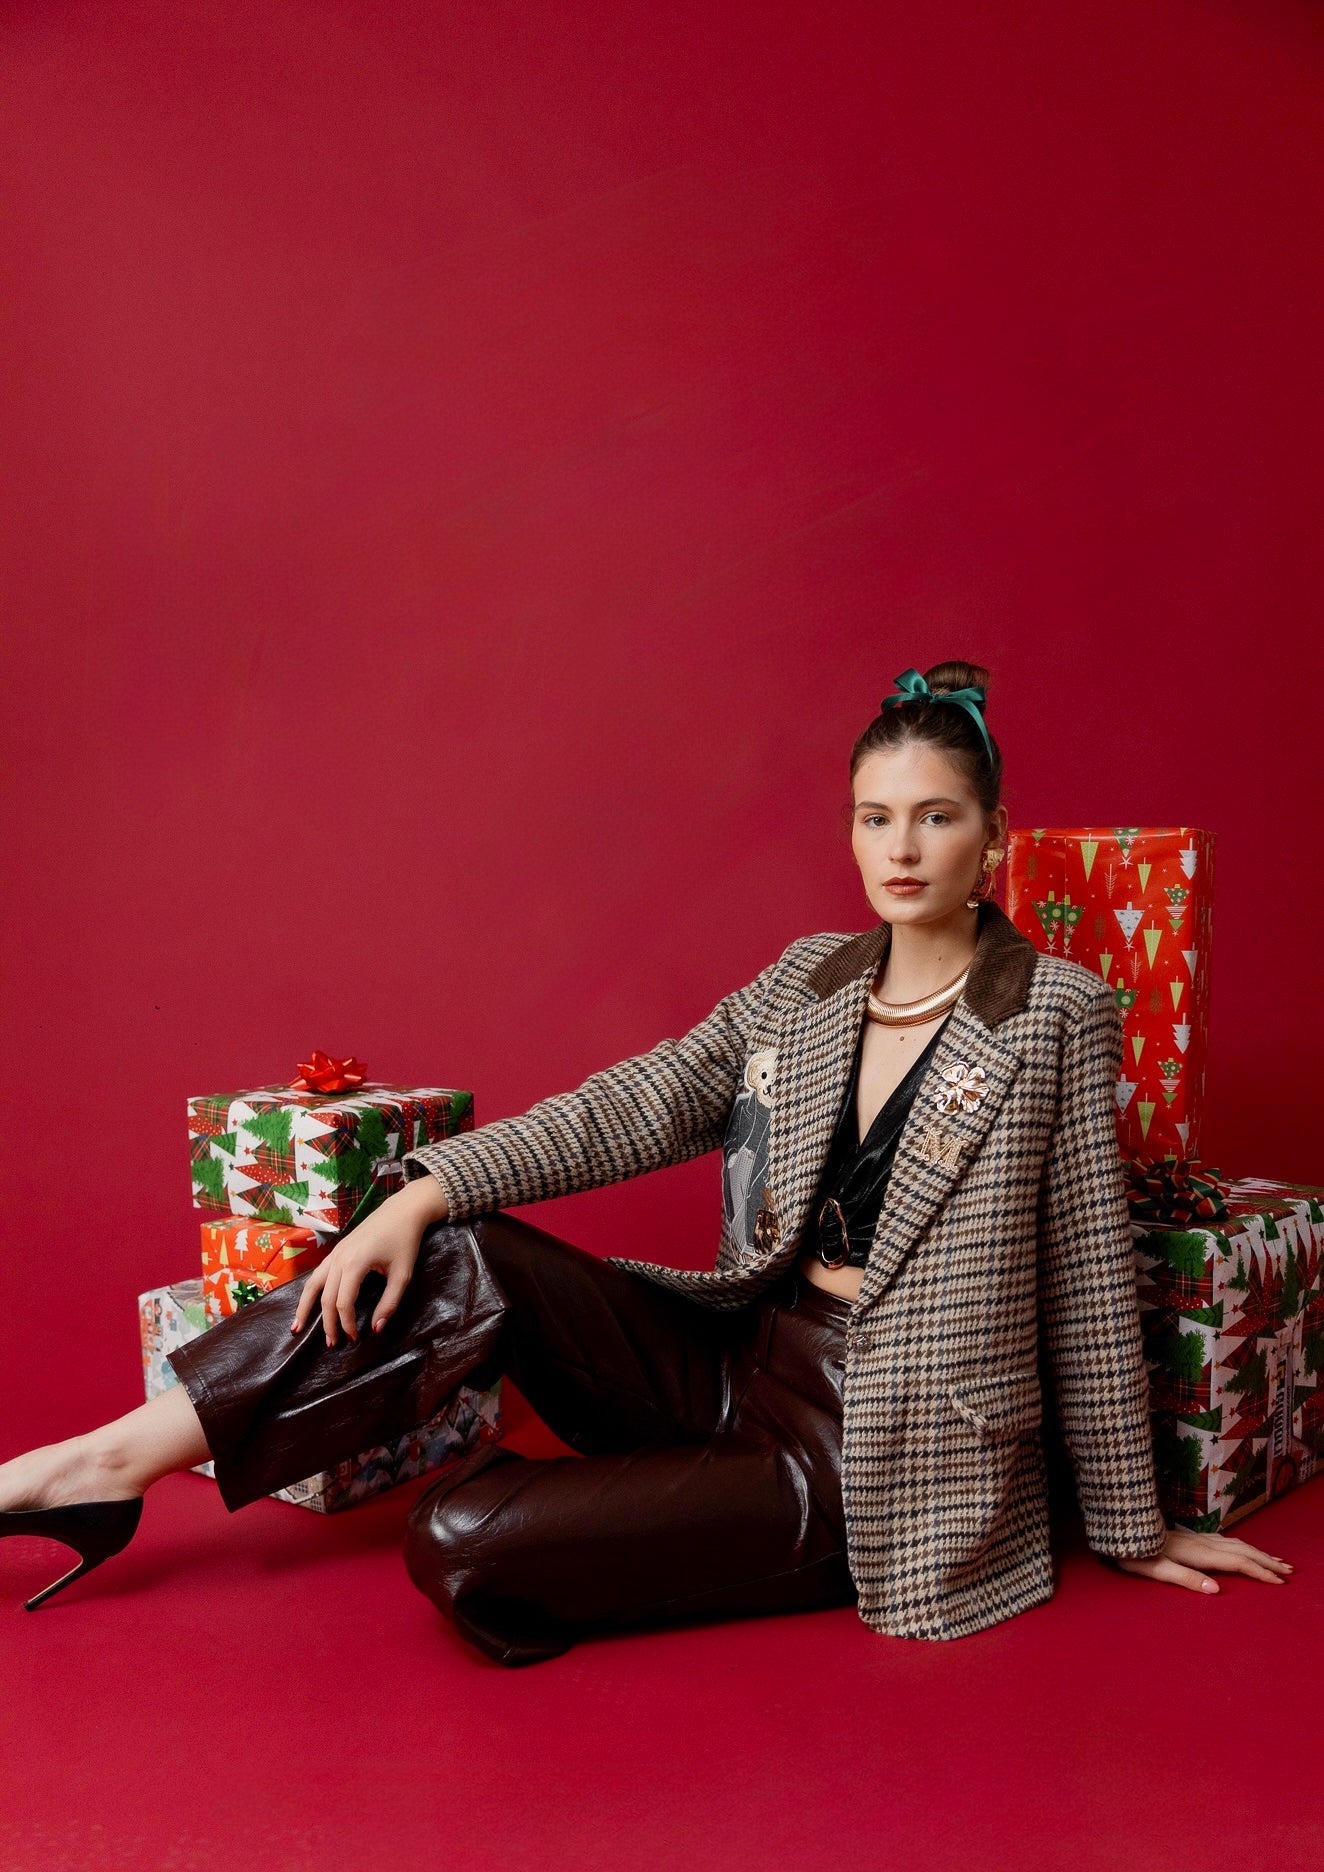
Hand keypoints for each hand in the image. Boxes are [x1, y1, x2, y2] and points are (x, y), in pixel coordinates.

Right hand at [290, 1176, 448, 1346]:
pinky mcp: (337, 1250)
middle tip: (332, 1344)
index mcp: (355, 1264)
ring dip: (305, 1307)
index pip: (343, 1303)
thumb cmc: (405, 1241)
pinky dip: (310, 1291)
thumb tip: (376, 1329)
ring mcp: (335, 1253)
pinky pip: (318, 1274)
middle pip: (326, 1298)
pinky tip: (308, 1303)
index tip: (355, 1338)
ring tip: (297, 1328)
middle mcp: (339, 1258)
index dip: (347, 1324)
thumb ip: (389, 1303)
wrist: (402, 1211)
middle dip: (327, 1323)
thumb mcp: (403, 1275)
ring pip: (313, 1284)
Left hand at [1110, 1524, 1294, 1593]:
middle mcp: (1202, 1542)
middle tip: (1289, 1571)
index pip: (1238, 1562)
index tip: (1280, 1582)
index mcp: (1198, 1553)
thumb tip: (1216, 1590)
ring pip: (1236, 1543)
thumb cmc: (1134, 1553)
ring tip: (1276, 1560)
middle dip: (1267, 1560)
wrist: (1121, 1528)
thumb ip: (1186, 1579)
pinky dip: (1243, 1546)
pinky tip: (1244, 1548)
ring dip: (1258, 1552)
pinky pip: (1226, 1541)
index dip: (1260, 1572)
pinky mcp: (1191, 1537)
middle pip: (1243, 1550)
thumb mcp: (1156, 1569)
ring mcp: (1197, 1538)